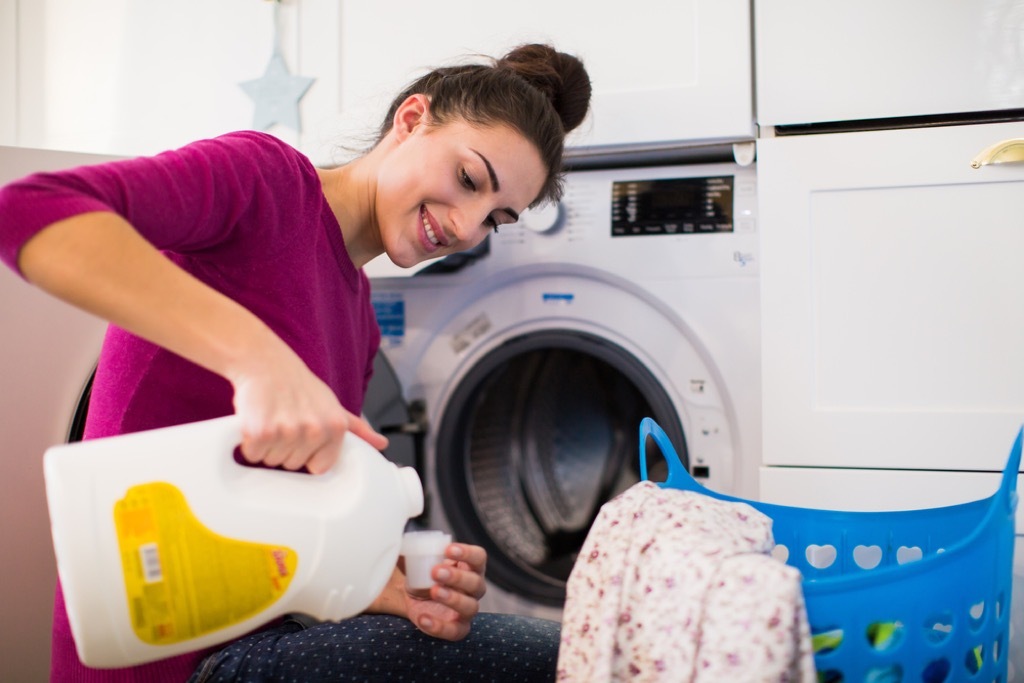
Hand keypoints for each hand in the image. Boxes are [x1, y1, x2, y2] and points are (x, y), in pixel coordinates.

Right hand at [230, 345, 387, 473]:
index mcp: (335, 427)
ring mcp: (287, 431)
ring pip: (272, 461)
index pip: (320, 467)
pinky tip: (257, 420)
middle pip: (293, 465)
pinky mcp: (260, 431)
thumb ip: (357, 428)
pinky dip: (249, 442)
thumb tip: (382, 444)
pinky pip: (252, 454)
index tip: (302, 438)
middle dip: (286, 448)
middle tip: (284, 422)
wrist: (266, 362)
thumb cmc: (300, 386)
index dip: (307, 456)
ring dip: (268, 445)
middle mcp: (314, 430)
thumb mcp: (334, 405)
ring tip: (272, 418)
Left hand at [405, 543, 486, 640]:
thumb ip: (411, 547)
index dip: (468, 553)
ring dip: (453, 598)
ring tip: (433, 591)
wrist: (410, 599)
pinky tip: (423, 618)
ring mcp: (467, 610)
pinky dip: (439, 626)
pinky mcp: (457, 629)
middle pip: (476, 583)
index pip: (479, 558)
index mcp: (468, 567)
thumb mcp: (416, 559)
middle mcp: (473, 589)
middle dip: (457, 577)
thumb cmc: (421, 574)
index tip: (448, 549)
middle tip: (435, 571)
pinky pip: (455, 631)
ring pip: (471, 607)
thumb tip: (396, 536)